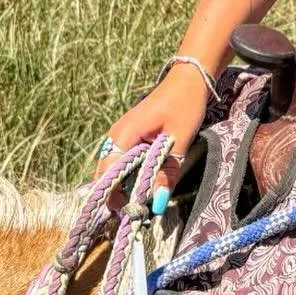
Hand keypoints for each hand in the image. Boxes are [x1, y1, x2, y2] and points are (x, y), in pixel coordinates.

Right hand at [95, 62, 209, 211]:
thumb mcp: (179, 140)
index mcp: (123, 136)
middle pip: (107, 175)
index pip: (106, 174)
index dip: (114, 197)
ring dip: (127, 186)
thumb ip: (167, 171)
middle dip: (119, 196)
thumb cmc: (184, 104)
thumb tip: (158, 202)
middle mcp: (115, 137)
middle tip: (139, 213)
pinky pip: (124, 161)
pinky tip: (147, 185)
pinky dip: (133, 175)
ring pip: (116, 169)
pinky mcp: (130, 137)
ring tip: (143, 203)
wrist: (189, 79)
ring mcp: (121, 136)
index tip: (130, 214)